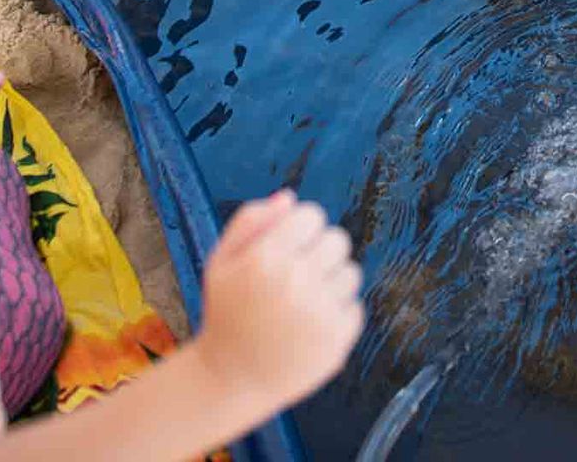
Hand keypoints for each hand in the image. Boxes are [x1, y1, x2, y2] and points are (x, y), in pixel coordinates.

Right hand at [192, 193, 364, 422]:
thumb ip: (250, 222)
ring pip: (351, 272)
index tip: (285, 249)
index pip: (312, 216)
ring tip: (303, 303)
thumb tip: (289, 198)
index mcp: (265, 258)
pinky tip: (310, 326)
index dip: (299, 230)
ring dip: (331, 283)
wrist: (232, 379)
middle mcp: (295, 281)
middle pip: (338, 239)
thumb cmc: (227, 316)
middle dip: (319, 253)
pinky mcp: (337, 339)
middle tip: (296, 277)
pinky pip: (355, 307)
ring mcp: (319, 312)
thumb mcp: (221, 262)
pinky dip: (338, 315)